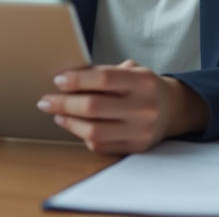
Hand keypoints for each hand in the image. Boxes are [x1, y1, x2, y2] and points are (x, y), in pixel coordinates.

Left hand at [37, 60, 208, 153]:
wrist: (172, 109)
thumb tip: (68, 78)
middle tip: (46, 100)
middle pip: (94, 107)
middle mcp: (144, 107)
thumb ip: (104, 73)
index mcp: (143, 81)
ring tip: (58, 114)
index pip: (104, 79)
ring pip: (94, 132)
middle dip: (64, 103)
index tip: (58, 80)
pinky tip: (75, 125)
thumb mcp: (132, 70)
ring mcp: (140, 131)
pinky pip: (101, 146)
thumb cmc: (144, 86)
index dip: (77, 80)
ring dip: (69, 122)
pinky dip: (83, 136)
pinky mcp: (136, 148)